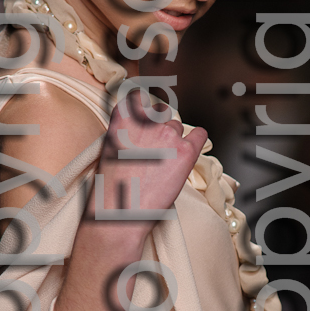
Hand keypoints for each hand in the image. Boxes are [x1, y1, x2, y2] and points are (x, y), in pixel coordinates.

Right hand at [91, 89, 206, 224]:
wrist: (120, 213)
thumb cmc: (112, 187)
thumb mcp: (110, 148)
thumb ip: (126, 130)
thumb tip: (143, 124)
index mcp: (123, 117)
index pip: (138, 97)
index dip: (143, 108)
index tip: (144, 118)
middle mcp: (147, 120)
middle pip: (161, 112)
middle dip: (160, 125)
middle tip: (155, 147)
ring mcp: (167, 134)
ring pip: (177, 126)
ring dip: (174, 139)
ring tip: (163, 162)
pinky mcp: (186, 152)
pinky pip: (200, 135)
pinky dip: (197, 140)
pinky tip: (189, 151)